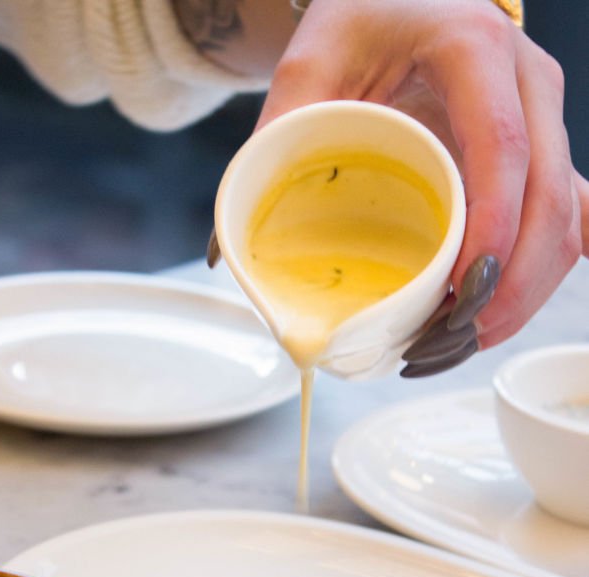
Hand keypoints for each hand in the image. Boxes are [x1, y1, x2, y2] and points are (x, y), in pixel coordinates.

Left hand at [258, 0, 586, 348]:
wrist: (398, 2)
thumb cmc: (358, 27)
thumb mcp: (306, 68)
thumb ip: (271, 143)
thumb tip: (225, 251)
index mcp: (472, 47)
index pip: (503, 143)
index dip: (493, 226)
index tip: (458, 292)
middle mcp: (528, 80)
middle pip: (551, 197)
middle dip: (511, 285)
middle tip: (453, 338)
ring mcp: (545, 120)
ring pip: (568, 221)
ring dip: (524, 294)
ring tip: (459, 340)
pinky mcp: (544, 155)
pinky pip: (568, 224)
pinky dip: (536, 278)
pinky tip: (495, 316)